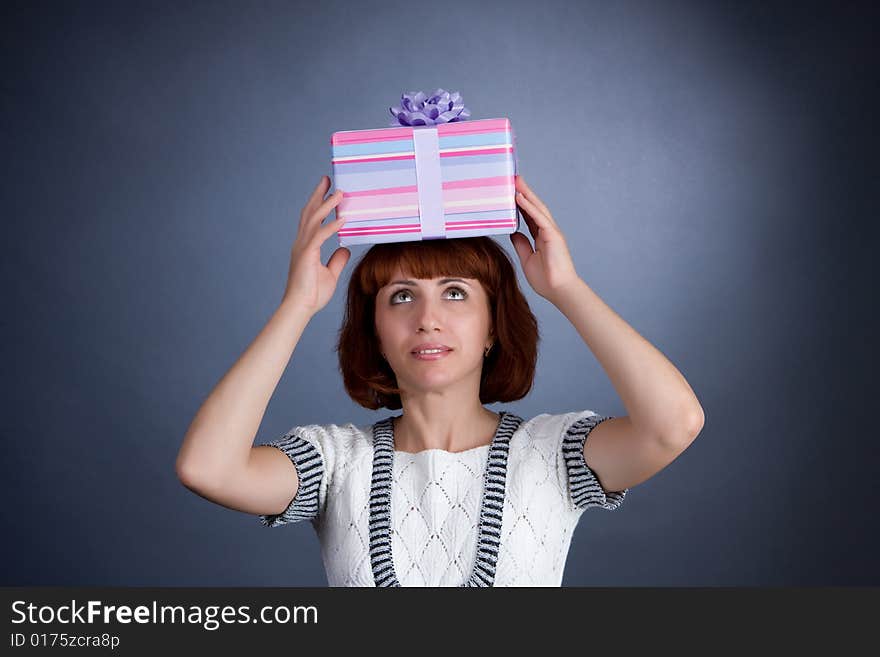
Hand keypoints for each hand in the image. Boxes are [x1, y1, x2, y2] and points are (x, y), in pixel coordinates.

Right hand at [281, 176, 349, 313]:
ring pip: (314, 219)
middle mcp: (302, 242)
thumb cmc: (312, 294)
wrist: (300, 308)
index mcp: (306, 245)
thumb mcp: (330, 273)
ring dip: (328, 204)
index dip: (319, 203)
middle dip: (319, 195)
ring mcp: (303, 247)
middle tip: (327, 179)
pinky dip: (331, 226)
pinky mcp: (307, 255)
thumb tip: (345, 249)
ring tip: (340, 193)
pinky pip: (321, 236)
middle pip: (310, 212)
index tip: (327, 189)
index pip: (312, 219)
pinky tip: (343, 219)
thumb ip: (337, 259)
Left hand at [509, 176, 580, 299]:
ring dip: (526, 194)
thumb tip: (514, 233)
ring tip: (516, 181)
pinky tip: (520, 197)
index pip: (529, 216)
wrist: (559, 290)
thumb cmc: (547, 279)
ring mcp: (551, 232)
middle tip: (514, 179)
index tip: (511, 193)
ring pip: (537, 208)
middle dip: (524, 192)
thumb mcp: (527, 259)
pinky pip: (539, 218)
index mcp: (541, 237)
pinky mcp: (553, 235)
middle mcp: (547, 231)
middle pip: (534, 207)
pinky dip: (529, 206)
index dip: (521, 204)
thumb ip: (522, 245)